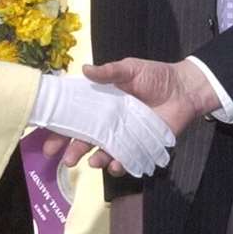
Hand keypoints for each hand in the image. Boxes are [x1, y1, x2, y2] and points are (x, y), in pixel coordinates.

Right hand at [59, 58, 217, 173]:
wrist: (184, 89)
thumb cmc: (155, 76)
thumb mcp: (130, 69)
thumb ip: (109, 72)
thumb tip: (84, 69)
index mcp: (101, 103)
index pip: (76, 116)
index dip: (61, 127)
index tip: (48, 137)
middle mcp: (108, 122)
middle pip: (84, 139)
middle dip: (72, 150)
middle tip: (64, 159)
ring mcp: (123, 136)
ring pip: (103, 152)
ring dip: (95, 159)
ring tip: (93, 162)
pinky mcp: (140, 146)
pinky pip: (126, 159)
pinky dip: (119, 164)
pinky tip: (116, 164)